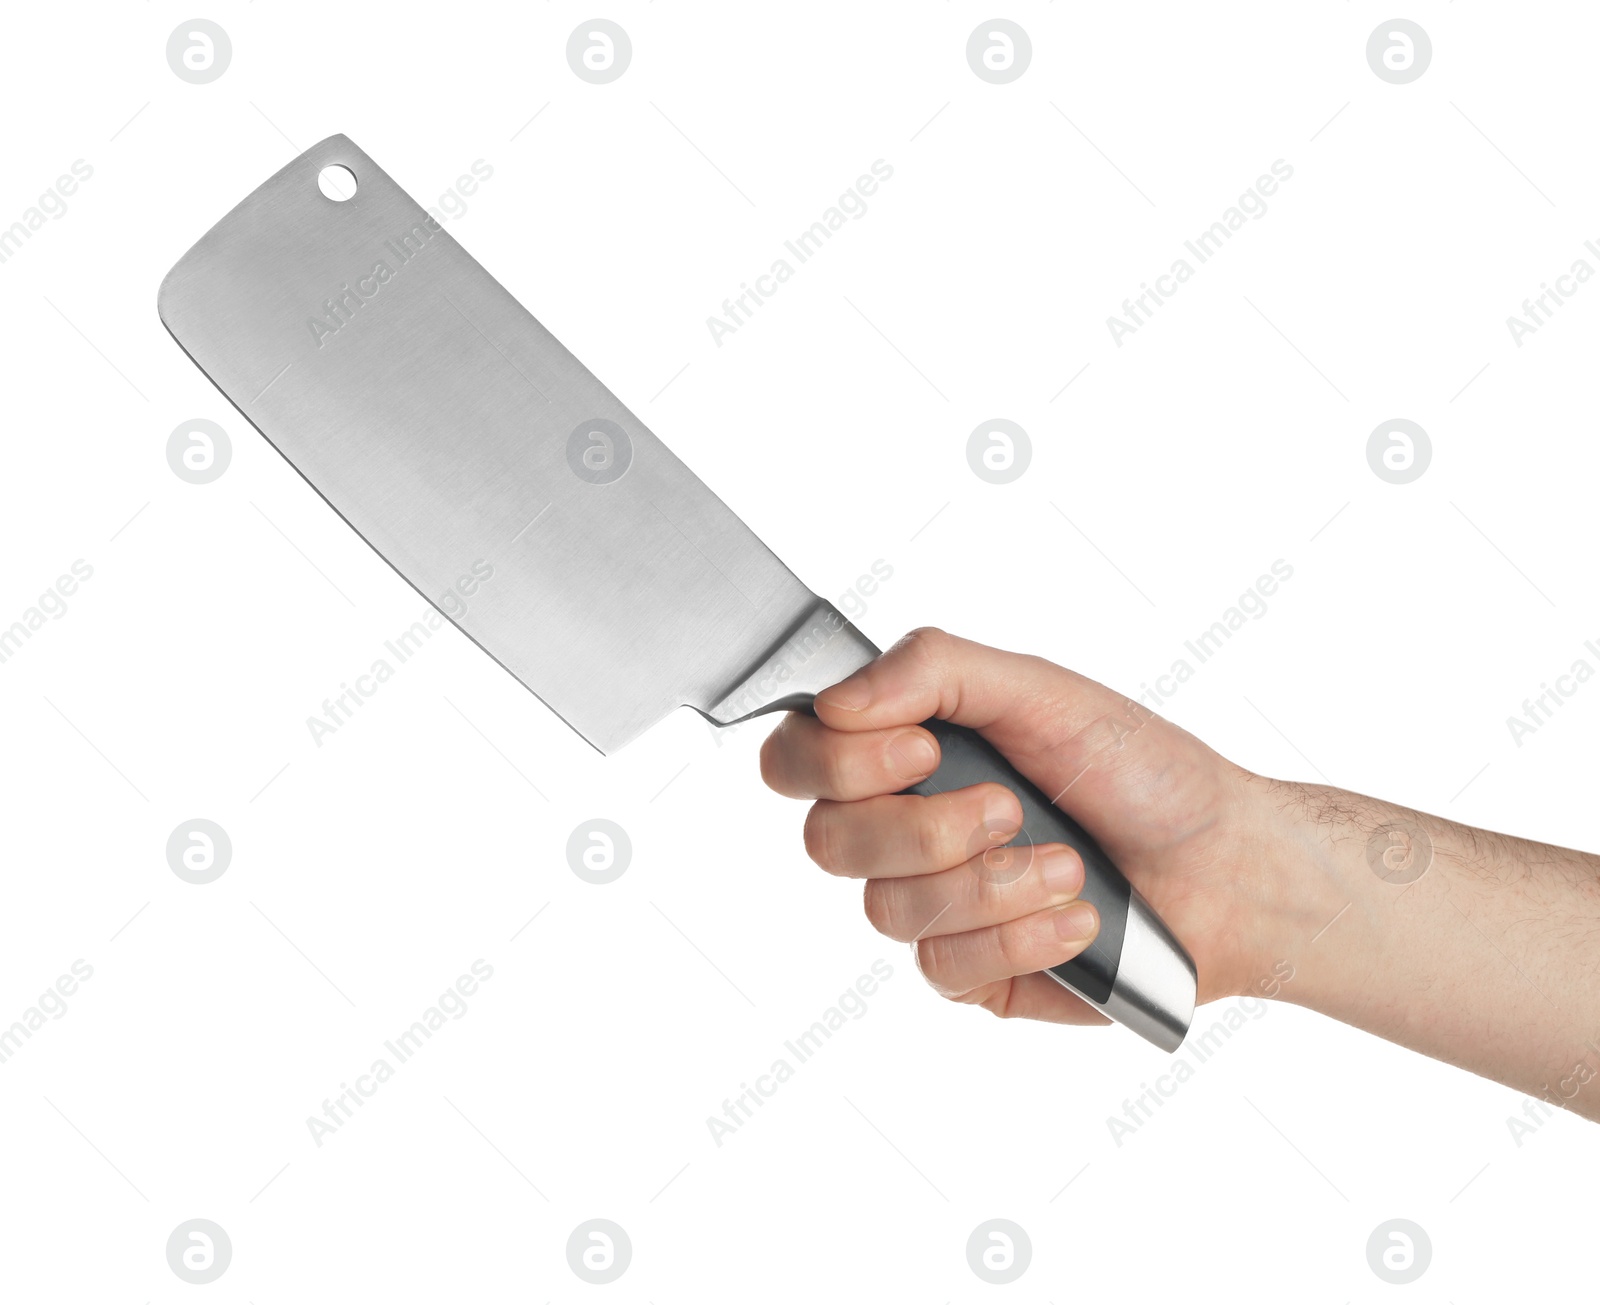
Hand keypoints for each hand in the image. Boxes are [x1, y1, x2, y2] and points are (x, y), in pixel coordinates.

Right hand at [760, 629, 1284, 1024]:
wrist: (1230, 868)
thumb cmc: (1144, 772)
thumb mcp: (1042, 690)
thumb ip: (933, 669)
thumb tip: (837, 700)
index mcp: (907, 751)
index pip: (798, 757)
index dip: (837, 761)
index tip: (922, 749)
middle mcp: (906, 828)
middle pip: (825, 842)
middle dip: (923, 829)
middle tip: (1008, 807)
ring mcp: (935, 904)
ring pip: (886, 911)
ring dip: (992, 884)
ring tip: (1070, 866)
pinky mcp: (971, 972)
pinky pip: (944, 965)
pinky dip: (1023, 936)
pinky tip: (1079, 918)